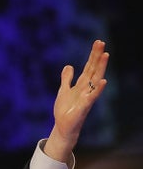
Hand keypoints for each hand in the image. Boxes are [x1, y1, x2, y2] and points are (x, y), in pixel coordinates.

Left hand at [44, 39, 108, 161]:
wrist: (63, 126)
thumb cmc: (65, 110)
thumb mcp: (63, 90)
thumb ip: (67, 79)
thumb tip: (69, 66)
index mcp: (81, 84)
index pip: (89, 67)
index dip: (93, 55)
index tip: (98, 42)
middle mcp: (87, 88)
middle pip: (93, 69)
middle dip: (97, 56)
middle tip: (102, 42)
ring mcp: (87, 96)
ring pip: (96, 79)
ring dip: (101, 67)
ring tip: (105, 55)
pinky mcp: (85, 106)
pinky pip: (93, 96)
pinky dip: (98, 89)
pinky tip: (103, 81)